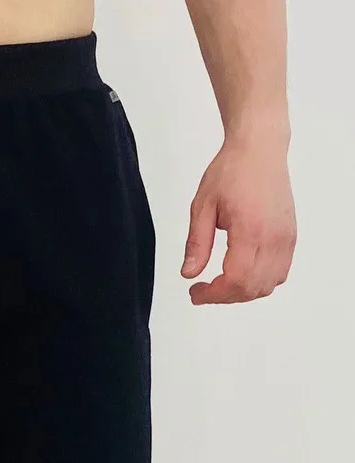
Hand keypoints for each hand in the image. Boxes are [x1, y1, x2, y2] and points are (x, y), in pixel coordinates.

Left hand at [181, 132, 296, 303]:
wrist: (260, 149)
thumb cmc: (233, 170)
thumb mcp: (203, 206)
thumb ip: (196, 244)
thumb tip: (189, 273)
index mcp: (250, 229)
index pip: (236, 280)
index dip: (214, 294)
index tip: (196, 292)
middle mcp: (273, 237)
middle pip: (252, 288)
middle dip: (225, 296)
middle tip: (204, 290)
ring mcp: (285, 238)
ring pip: (268, 285)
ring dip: (243, 292)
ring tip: (221, 283)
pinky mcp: (290, 236)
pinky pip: (280, 273)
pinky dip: (260, 282)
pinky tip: (242, 273)